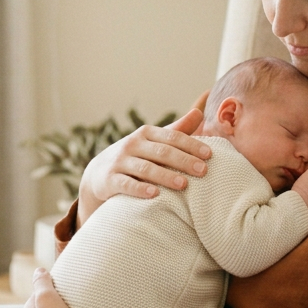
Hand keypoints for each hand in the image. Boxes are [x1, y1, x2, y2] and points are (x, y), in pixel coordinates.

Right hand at [76, 108, 209, 227]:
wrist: (98, 172)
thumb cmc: (135, 156)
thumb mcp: (153, 141)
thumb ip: (177, 130)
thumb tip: (200, 113)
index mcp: (146, 134)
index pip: (172, 137)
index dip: (191, 145)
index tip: (209, 154)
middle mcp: (132, 144)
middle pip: (161, 152)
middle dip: (183, 160)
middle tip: (203, 171)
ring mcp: (120, 162)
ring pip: (145, 168)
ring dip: (165, 176)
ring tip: (184, 184)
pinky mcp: (110, 180)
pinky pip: (126, 184)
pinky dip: (140, 189)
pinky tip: (154, 194)